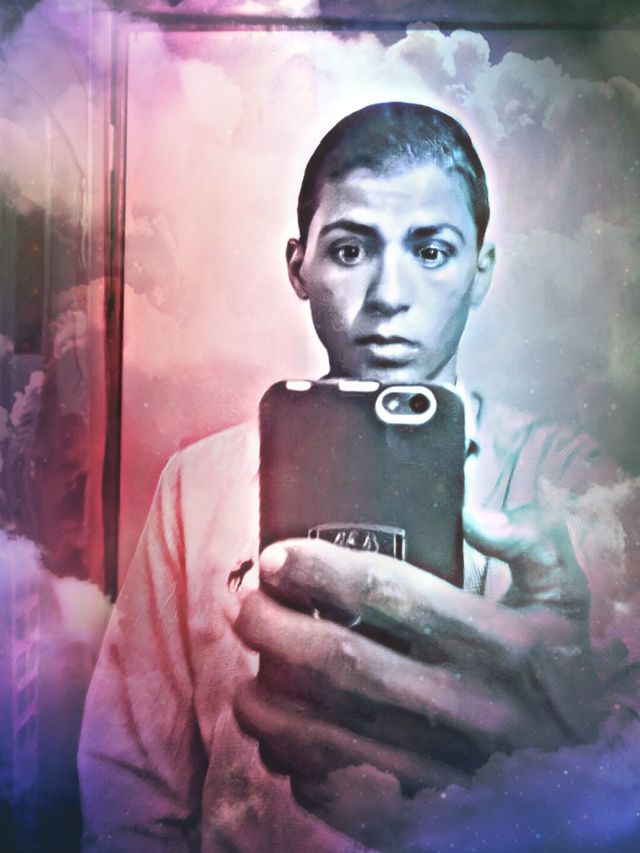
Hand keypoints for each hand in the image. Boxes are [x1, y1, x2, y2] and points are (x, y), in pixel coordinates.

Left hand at [233, 506, 605, 840]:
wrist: (582, 759)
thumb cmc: (559, 665)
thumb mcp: (565, 597)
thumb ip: (532, 544)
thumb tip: (473, 513)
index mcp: (497, 642)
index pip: (394, 594)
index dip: (326, 571)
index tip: (278, 556)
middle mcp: (465, 701)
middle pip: (347, 663)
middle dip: (279, 631)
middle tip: (246, 606)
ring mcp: (443, 758)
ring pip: (334, 731)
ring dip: (273, 707)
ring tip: (245, 680)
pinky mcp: (430, 802)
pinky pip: (351, 790)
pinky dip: (304, 769)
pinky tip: (278, 746)